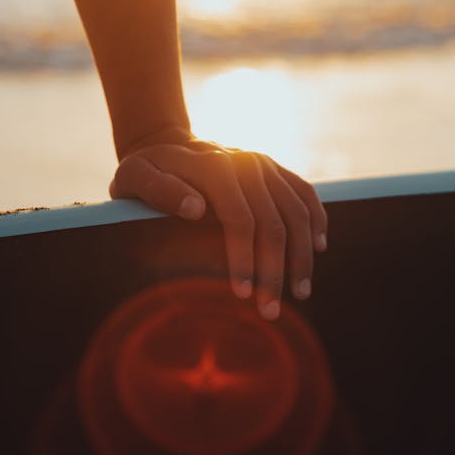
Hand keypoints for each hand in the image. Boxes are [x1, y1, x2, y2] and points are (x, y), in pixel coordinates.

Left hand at [110, 133, 327, 320]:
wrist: (166, 144)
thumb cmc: (146, 170)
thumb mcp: (134, 177)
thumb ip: (160, 191)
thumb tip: (196, 209)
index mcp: (214, 166)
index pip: (240, 219)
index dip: (245, 259)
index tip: (243, 295)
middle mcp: (246, 162)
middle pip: (274, 221)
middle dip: (276, 270)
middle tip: (272, 310)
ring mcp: (264, 164)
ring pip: (297, 211)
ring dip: (303, 254)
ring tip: (302, 292)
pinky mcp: (273, 168)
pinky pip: (305, 193)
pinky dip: (316, 220)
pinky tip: (320, 247)